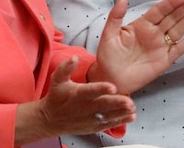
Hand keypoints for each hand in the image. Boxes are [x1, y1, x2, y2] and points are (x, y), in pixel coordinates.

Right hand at [14, 56, 135, 144]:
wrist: (51, 119)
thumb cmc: (57, 97)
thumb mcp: (57, 80)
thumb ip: (65, 68)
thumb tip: (74, 57)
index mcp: (77, 94)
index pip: (90, 91)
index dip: (101, 89)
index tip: (112, 86)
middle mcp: (85, 107)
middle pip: (102, 105)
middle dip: (116, 103)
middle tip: (128, 101)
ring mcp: (90, 118)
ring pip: (108, 116)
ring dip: (121, 113)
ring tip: (132, 108)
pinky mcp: (94, 126)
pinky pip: (108, 124)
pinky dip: (120, 121)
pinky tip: (130, 117)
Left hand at [89, 0, 183, 93]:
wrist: (110, 79)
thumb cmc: (107, 56)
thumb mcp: (108, 34)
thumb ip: (116, 16)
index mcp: (141, 25)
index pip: (159, 10)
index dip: (171, 3)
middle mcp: (153, 33)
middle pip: (172, 18)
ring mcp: (160, 47)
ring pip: (177, 30)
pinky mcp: (164, 61)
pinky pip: (178, 50)